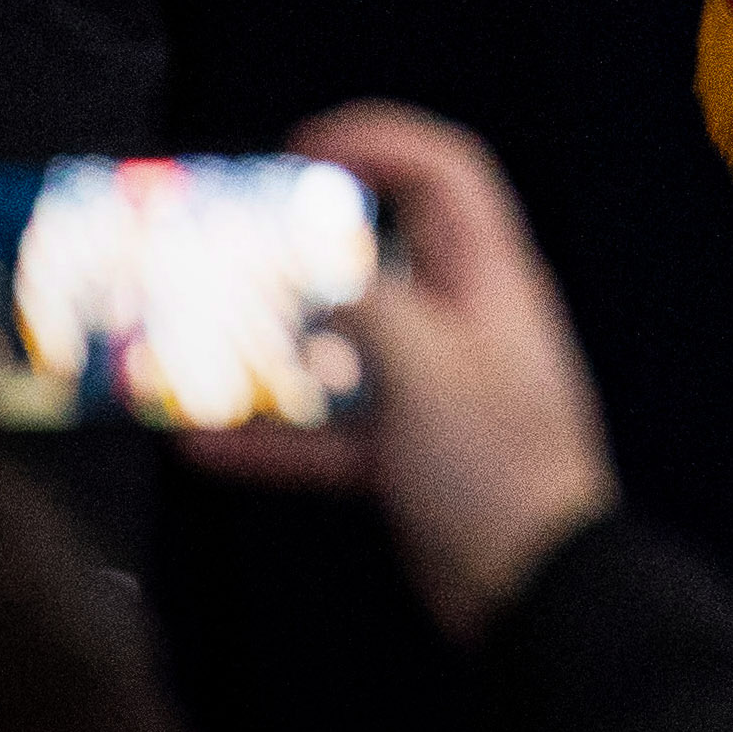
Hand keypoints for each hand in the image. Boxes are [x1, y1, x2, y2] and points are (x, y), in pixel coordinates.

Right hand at [182, 104, 620, 639]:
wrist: (531, 589)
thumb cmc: (495, 468)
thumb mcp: (429, 370)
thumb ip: (372, 308)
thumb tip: (319, 278)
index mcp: (490, 281)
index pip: (445, 173)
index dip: (378, 141)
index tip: (301, 149)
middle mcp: (464, 322)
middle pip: (384, 252)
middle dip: (307, 242)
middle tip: (232, 240)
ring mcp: (435, 389)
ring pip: (346, 343)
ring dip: (278, 340)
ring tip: (201, 334)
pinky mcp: (408, 453)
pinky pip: (330, 430)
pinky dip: (273, 433)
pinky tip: (203, 442)